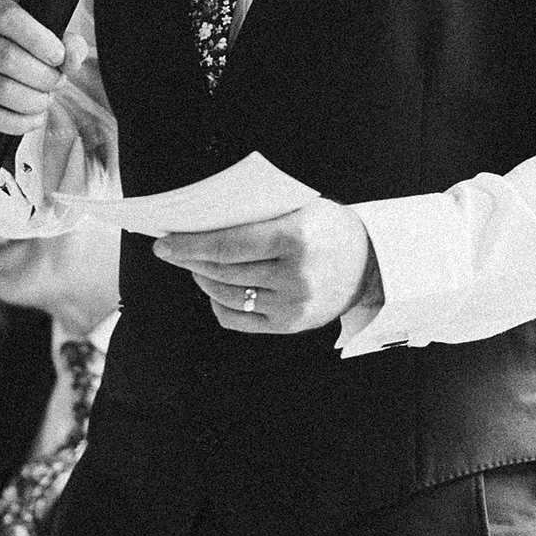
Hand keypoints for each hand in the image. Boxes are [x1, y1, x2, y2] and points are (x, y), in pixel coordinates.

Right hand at [0, 0, 69, 139]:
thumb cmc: (9, 54)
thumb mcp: (35, 39)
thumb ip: (63, 43)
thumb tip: (72, 54)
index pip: (8, 17)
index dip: (39, 39)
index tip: (58, 57)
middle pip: (7, 57)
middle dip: (42, 75)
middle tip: (56, 83)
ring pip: (1, 90)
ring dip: (33, 100)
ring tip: (44, 100)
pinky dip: (19, 122)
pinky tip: (32, 118)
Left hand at [154, 202, 383, 334]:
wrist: (371, 263)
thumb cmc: (327, 227)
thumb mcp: (299, 209)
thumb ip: (256, 216)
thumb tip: (200, 225)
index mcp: (296, 238)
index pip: (229, 244)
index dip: (191, 245)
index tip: (164, 243)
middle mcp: (295, 276)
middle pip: (224, 270)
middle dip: (191, 260)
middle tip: (171, 251)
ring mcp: (292, 305)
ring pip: (228, 294)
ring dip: (203, 279)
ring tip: (195, 266)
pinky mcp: (290, 326)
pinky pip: (239, 319)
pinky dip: (219, 303)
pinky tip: (214, 288)